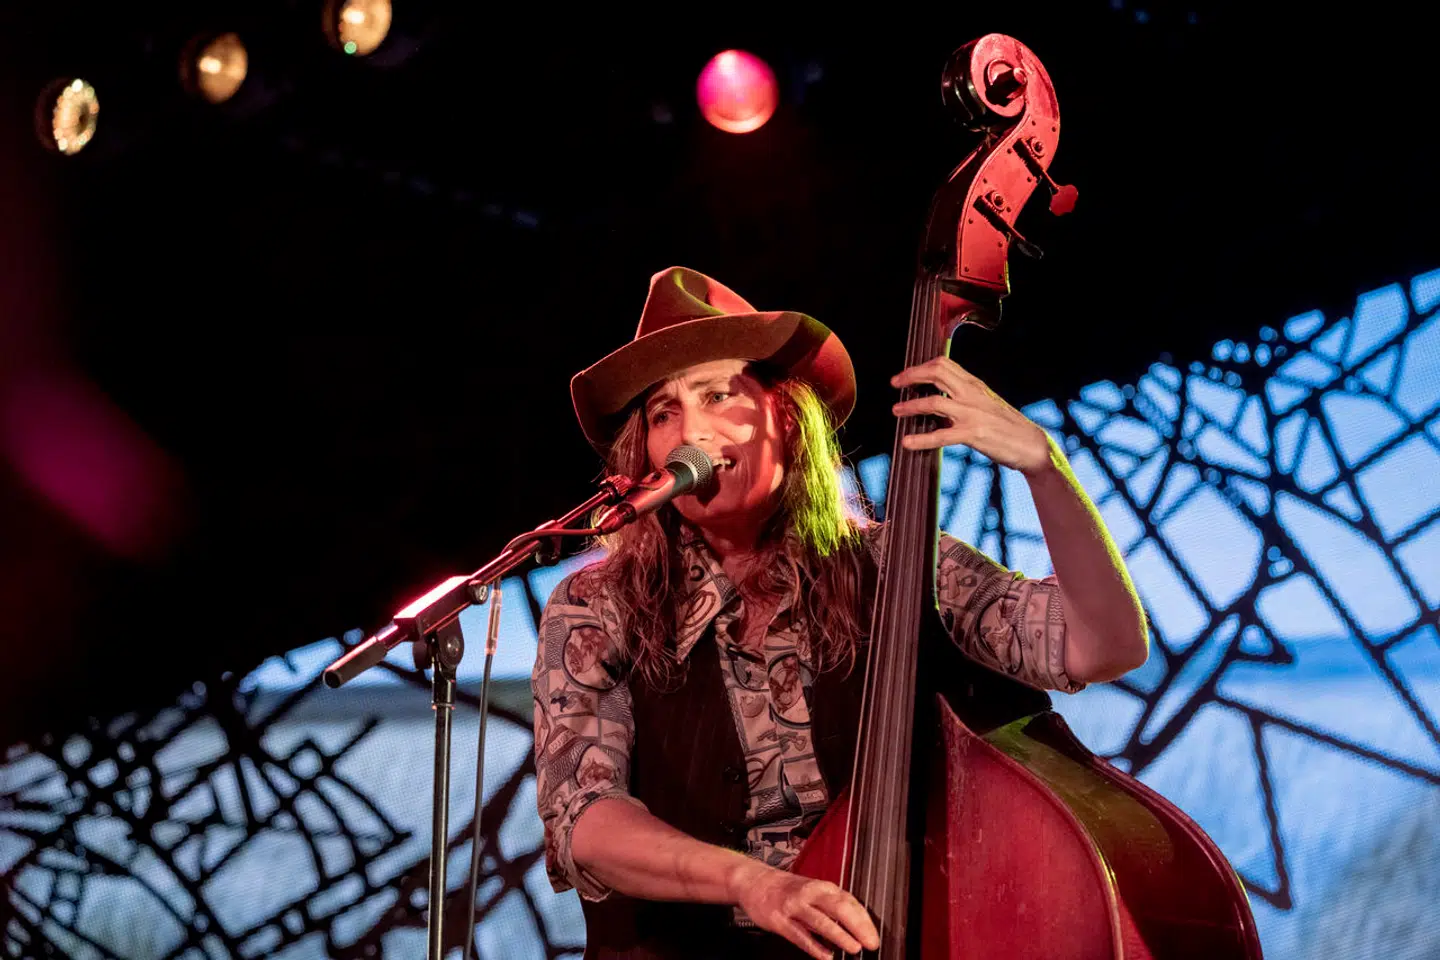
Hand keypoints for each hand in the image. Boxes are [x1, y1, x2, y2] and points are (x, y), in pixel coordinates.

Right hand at [730, 860, 879, 958]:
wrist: (755, 882)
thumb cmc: (787, 889)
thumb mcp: (813, 890)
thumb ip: (833, 904)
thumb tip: (858, 923)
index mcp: (822, 887)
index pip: (850, 902)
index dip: (865, 920)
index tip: (874, 936)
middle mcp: (810, 894)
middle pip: (839, 908)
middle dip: (858, 927)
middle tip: (870, 943)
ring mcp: (794, 906)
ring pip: (820, 921)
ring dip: (839, 935)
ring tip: (854, 948)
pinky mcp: (779, 920)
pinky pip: (800, 935)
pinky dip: (814, 946)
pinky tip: (826, 956)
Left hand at [891, 355, 1056, 475]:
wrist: (1032, 445)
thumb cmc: (1007, 426)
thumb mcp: (985, 404)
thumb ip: (964, 397)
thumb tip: (939, 398)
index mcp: (974, 385)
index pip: (944, 364)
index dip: (920, 367)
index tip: (905, 375)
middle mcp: (972, 394)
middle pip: (937, 372)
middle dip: (912, 375)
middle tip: (895, 384)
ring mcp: (972, 414)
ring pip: (934, 402)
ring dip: (910, 406)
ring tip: (896, 411)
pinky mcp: (973, 434)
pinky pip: (941, 435)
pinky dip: (921, 439)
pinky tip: (907, 443)